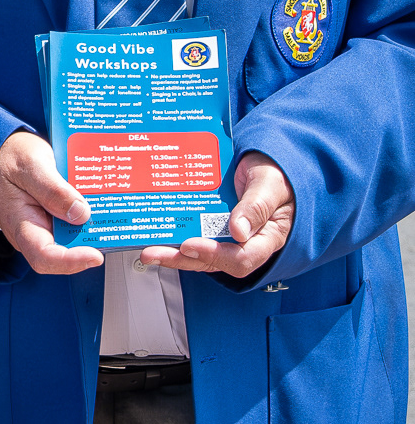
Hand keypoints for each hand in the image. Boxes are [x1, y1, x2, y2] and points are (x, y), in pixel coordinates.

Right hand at [0, 129, 104, 275]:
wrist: (3, 154)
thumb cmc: (10, 159)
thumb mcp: (30, 165)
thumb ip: (52, 189)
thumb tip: (81, 213)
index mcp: (20, 225)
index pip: (44, 257)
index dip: (70, 261)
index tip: (95, 255)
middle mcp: (33, 233)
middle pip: (63, 254)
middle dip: (89, 246)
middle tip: (113, 228)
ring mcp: (45, 228)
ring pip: (73, 242)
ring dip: (93, 233)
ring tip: (112, 215)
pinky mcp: (54, 220)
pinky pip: (74, 227)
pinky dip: (89, 220)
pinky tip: (103, 207)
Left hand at [138, 151, 294, 279]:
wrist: (267, 162)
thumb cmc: (276, 175)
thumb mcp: (270, 184)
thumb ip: (256, 205)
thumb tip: (238, 231)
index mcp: (268, 236)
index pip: (242, 257)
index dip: (215, 255)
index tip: (190, 244)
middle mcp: (245, 243)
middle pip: (213, 261)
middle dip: (182, 259)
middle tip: (154, 253)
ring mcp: (227, 238)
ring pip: (199, 254)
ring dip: (172, 254)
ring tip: (148, 251)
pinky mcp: (213, 228)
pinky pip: (194, 237)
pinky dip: (175, 239)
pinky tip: (155, 236)